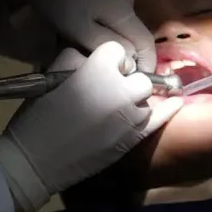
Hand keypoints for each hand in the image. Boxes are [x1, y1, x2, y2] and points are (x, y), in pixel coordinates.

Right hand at [0, 42, 182, 211]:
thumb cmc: (38, 115)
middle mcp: (122, 88)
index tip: (95, 68)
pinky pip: (160, 117)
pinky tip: (175, 102)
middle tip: (105, 90)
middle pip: (137, 74)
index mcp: (99, 68)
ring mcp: (132, 114)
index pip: (117, 51)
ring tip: (114, 108)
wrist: (37, 160)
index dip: (106, 59)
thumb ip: (76, 59)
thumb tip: (92, 59)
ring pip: (146, 96)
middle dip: (125, 79)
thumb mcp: (51, 74)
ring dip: (133, 98)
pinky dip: (167, 109)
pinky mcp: (135, 137)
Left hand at [13, 0, 156, 71]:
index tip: (140, 77)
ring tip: (85, 24)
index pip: (144, 40)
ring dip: (111, 23)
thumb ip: (106, 44)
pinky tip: (87, 4)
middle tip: (96, 48)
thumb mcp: (76, 29)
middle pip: (133, 25)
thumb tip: (132, 58)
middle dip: (120, 40)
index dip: (145, 61)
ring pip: (124, 12)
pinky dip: (107, 7)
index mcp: (124, 5)